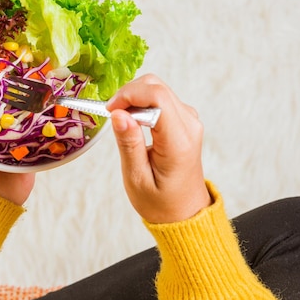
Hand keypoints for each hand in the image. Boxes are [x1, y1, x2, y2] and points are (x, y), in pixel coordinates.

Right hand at [106, 74, 210, 223]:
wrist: (185, 212)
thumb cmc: (161, 201)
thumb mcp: (137, 178)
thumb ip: (129, 144)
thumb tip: (118, 114)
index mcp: (178, 142)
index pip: (157, 98)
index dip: (129, 96)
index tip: (110, 110)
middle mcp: (189, 125)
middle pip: (156, 87)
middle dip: (128, 94)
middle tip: (111, 115)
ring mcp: (189, 120)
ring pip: (157, 89)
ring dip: (134, 98)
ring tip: (121, 121)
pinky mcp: (184, 119)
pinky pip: (160, 99)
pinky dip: (142, 103)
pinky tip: (133, 123)